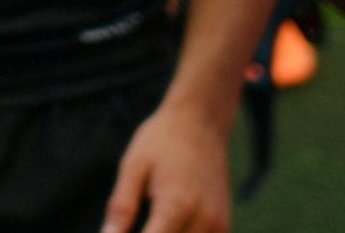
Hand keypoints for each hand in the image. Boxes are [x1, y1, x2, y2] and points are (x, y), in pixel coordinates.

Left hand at [102, 99, 232, 232]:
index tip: (120, 230)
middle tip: (140, 217)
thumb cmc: (162, 140)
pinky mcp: (224, 225)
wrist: (201, 121)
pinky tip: (167, 226)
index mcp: (176, 206)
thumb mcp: (133, 167)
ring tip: (152, 221)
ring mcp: (218, 226)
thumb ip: (121, 207)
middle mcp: (203, 221)